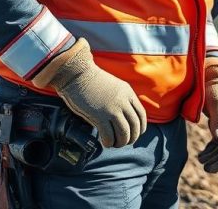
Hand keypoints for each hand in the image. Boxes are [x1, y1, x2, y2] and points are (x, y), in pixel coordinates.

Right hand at [31, 38, 146, 147]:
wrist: (76, 73)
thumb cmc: (91, 81)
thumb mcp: (114, 87)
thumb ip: (120, 99)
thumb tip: (122, 117)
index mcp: (128, 93)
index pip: (141, 115)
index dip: (140, 127)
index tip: (135, 133)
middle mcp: (123, 101)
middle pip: (135, 126)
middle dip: (131, 138)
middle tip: (124, 142)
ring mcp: (112, 109)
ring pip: (124, 133)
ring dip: (121, 142)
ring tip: (114, 144)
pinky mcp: (99, 116)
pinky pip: (109, 135)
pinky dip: (109, 142)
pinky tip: (105, 143)